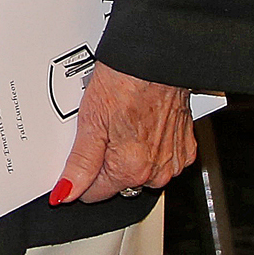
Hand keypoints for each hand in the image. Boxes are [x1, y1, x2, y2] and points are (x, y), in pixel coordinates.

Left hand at [52, 64, 197, 204]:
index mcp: (131, 169)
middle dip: (105, 164)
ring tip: (121, 123)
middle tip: (101, 131)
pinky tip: (140, 123)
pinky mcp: (186, 148)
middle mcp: (157, 172)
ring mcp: (175, 161)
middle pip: (118, 183)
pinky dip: (149, 147)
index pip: (95, 194)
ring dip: (128, 155)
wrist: (158, 60)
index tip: (77, 159)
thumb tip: (67, 192)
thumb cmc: (125, 82)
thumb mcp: (90, 121)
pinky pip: (160, 159)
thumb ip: (80, 163)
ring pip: (140, 171)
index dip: (80, 177)